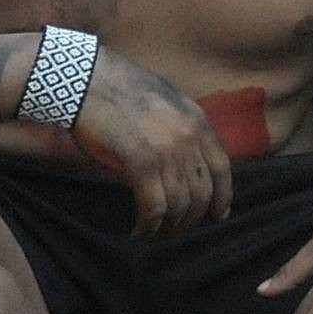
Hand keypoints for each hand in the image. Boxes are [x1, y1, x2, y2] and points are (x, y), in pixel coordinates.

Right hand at [71, 46, 232, 235]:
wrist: (89, 80)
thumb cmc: (121, 91)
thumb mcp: (166, 102)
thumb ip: (181, 128)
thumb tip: (186, 160)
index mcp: (198, 121)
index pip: (223, 168)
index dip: (223, 196)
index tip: (218, 215)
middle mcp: (189, 137)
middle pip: (202, 191)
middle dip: (191, 218)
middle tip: (177, 231)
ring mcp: (167, 149)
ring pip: (180, 203)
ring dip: (169, 226)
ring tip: (156, 234)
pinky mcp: (140, 160)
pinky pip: (154, 205)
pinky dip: (149, 224)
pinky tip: (140, 230)